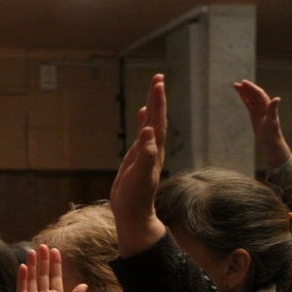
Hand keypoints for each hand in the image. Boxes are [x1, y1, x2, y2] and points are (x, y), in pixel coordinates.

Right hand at [16, 246, 86, 291]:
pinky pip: (22, 289)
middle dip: (43, 260)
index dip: (55, 264)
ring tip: (32, 251)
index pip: (55, 277)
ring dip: (32, 265)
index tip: (55, 250)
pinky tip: (23, 267)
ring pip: (32, 278)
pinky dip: (22, 278)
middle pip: (43, 274)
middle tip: (43, 246)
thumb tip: (83, 285)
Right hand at [110, 74, 167, 257]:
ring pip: (151, 124)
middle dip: (157, 97)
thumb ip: (146, 154)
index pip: (158, 120)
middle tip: (158, 77)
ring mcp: (146, 153)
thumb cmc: (135, 197)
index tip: (158, 82)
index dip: (158, 101)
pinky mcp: (137, 159)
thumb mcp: (140, 175)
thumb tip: (150, 131)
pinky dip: (143, 123)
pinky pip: (142, 135)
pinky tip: (142, 116)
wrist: (133, 214)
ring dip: (152, 107)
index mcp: (155, 150)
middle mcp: (153, 149)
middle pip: (157, 118)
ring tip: (153, 90)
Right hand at [233, 80, 290, 169]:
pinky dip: (245, 99)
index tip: (243, 83)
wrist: (270, 142)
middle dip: (246, 88)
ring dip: (244, 92)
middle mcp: (264, 106)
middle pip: (254, 94)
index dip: (252, 88)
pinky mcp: (255, 115)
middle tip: (236, 84)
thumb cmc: (272, 133)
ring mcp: (259, 110)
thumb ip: (273, 109)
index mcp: (268, 106)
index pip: (259, 94)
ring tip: (235, 86)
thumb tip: (277, 98)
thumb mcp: (272, 121)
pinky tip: (240, 95)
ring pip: (251, 98)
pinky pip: (249, 104)